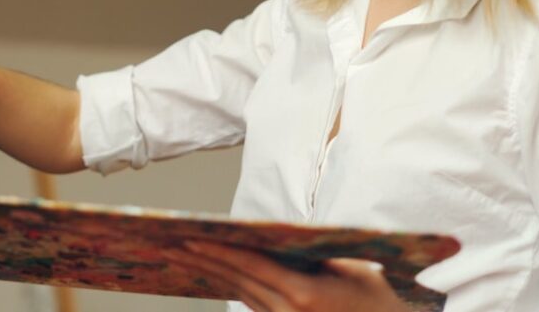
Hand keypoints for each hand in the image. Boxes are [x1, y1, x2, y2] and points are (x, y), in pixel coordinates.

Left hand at [168, 242, 410, 311]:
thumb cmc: (372, 297)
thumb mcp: (347, 266)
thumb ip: (308, 252)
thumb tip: (272, 233)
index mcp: (302, 293)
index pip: (250, 266)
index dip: (217, 251)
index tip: (189, 237)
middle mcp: (286, 311)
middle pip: (235, 279)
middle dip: (200, 259)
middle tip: (167, 243)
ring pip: (236, 290)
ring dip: (205, 271)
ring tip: (176, 252)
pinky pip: (248, 299)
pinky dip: (226, 281)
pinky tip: (206, 268)